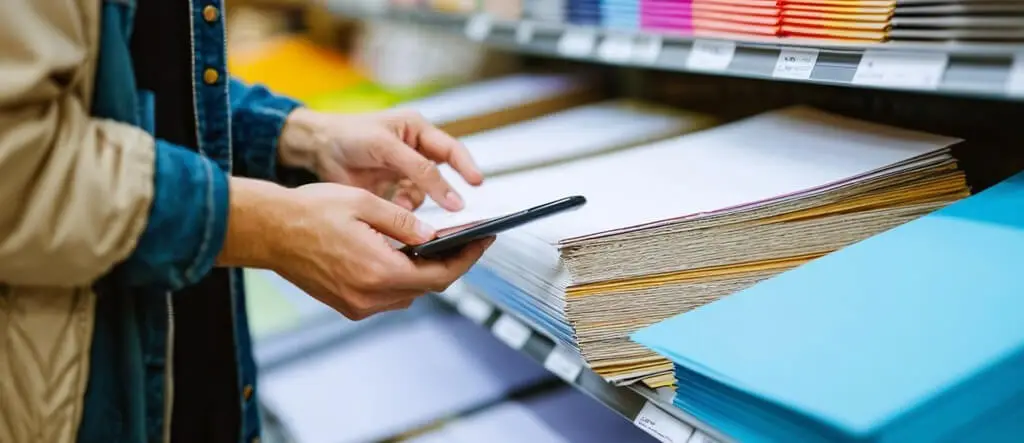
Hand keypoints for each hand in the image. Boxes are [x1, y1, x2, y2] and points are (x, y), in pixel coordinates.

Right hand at [258, 182, 491, 319]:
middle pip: (428, 286)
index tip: (484, 240)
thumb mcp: (365, 204)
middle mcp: (370, 296)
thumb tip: (436, 233)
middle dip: (451, 263)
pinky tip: (404, 255)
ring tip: (438, 243)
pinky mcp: (347, 305)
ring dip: (425, 271)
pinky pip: (387, 296)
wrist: (267, 231)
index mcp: (378, 270)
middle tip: (466, 239)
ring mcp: (357, 305)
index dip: (467, 258)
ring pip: (409, 293)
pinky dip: (402, 277)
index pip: (440, 274)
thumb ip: (405, 221)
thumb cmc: (309, 212)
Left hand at [278, 108, 483, 211]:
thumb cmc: (350, 135)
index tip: (478, 185)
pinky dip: (405, 211)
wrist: (316, 149)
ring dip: (421, 203)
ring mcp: (405, 172)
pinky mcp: (392, 191)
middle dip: (448, 192)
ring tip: (409, 209)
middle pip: (443, 174)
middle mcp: (416, 151)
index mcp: (418, 130)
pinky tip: (397, 212)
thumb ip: (419, 170)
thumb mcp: (387, 147)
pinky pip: (409, 205)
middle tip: (457, 210)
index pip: (451, 149)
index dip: (467, 167)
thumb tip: (449, 195)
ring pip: (427, 194)